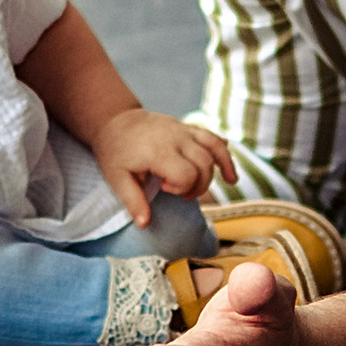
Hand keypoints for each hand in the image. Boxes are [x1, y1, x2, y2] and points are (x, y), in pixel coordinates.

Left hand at [94, 108, 235, 224]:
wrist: (116, 120)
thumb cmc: (115, 151)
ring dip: (215, 173)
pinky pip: (214, 139)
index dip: (181, 188)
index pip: (186, 174)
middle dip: (198, 186)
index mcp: (159, 151)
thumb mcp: (117, 178)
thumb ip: (133, 201)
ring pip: (214, 151)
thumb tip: (145, 224)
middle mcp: (176, 138)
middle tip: (180, 194)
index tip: (164, 188)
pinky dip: (225, 155)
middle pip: (204, 165)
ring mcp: (184, 131)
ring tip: (205, 190)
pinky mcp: (188, 128)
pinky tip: (230, 175)